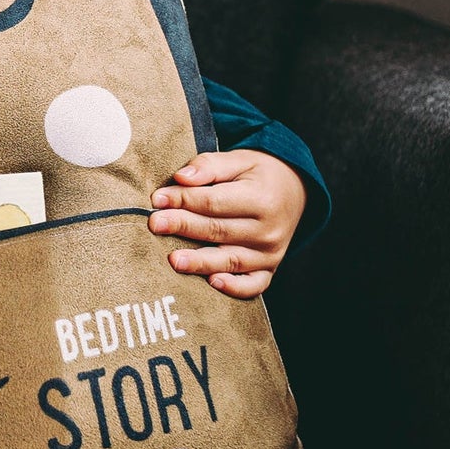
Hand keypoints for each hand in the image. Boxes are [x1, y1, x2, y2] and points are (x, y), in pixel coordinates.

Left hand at [147, 149, 307, 299]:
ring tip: (174, 260)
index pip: (215, 201)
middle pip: (218, 230)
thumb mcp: (239, 160)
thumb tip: (181, 177)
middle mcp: (269, 229)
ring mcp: (270, 253)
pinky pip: (253, 285)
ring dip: (200, 262)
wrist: (294, 191)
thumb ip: (210, 166)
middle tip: (155, 224)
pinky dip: (235, 287)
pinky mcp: (269, 269)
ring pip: (230, 260)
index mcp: (262, 198)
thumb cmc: (258, 175)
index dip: (184, 200)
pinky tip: (213, 283)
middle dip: (183, 227)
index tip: (157, 199)